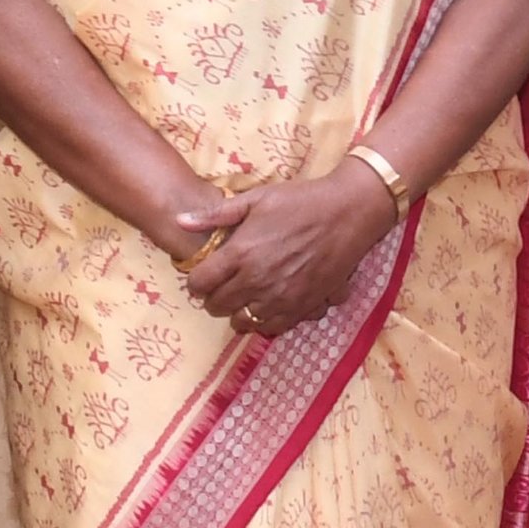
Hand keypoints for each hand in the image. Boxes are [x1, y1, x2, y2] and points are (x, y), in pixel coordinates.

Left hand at [182, 161, 398, 337]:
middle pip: (217, 306)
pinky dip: (264, 321)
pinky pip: (272, 328)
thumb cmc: (301, 201)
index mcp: (240, 253)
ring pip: (243, 322)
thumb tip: (180, 220)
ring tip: (244, 297)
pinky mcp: (302, 307)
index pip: (200, 284)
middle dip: (214, 297)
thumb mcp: (256, 199)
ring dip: (238, 312)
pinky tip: (267, 305)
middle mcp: (257, 281)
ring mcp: (280, 298)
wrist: (348, 213)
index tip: (204, 275)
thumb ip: (215, 215)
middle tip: (222, 285)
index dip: (196, 281)